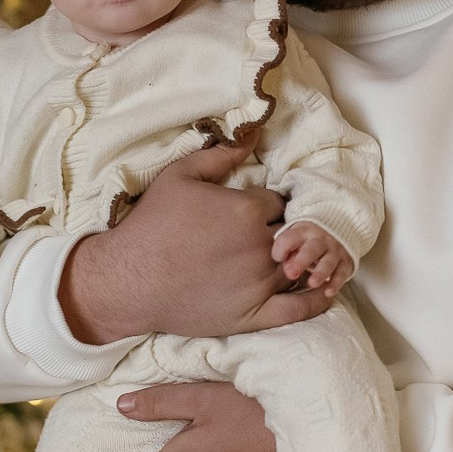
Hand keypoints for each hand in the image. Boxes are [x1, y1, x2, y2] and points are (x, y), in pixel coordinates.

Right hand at [59, 135, 333, 343]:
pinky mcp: (254, 314)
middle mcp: (261, 245)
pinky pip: (299, 309)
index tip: (261, 209)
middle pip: (294, 231)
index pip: (281, 200)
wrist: (129, 280)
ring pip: (299, 264)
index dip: (272, 203)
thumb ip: (220, 155)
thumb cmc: (152, 225)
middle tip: (276, 232)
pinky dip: (317, 300)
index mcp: (248, 209)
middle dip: (289, 229)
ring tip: (297, 255)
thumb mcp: (179, 177)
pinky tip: (323, 289)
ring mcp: (260, 282)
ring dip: (299, 258)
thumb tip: (253, 137)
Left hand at [271, 220, 352, 296]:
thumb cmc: (308, 240)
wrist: (340, 228)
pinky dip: (336, 283)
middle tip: (291, 275)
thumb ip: (288, 252)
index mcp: (303, 231)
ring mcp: (334, 250)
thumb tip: (287, 269)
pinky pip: (342, 273)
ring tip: (312, 284)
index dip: (280, 249)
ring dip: (320, 273)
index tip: (277, 259)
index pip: (289, 239)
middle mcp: (320, 239)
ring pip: (328, 261)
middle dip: (301, 262)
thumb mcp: (296, 239)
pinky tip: (328, 292)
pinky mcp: (345, 261)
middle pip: (311, 249)